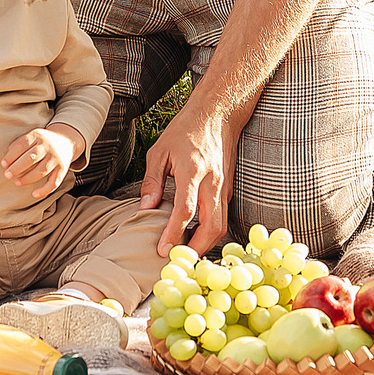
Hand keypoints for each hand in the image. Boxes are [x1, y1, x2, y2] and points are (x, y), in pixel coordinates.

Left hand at [3, 125, 78, 196]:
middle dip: (17, 167)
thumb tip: (6, 160)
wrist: (66, 141)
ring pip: (42, 170)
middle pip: (32, 158)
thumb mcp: (32, 137)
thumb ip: (19, 145)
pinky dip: (44, 190)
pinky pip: (54, 182)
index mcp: (37, 136)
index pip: (22, 145)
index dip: (11, 155)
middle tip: (7, 175)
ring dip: (28, 178)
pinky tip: (34, 194)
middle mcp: (47, 147)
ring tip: (17, 182)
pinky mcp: (62, 169)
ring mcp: (55, 158)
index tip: (3, 164)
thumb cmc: (42, 142)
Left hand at [140, 103, 238, 253]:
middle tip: (178, 260)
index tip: (162, 250)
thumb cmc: (185, 130)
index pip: (186, 210)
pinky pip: (223, 217)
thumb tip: (145, 208)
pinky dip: (210, 231)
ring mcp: (224, 187)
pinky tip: (196, 236)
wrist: (218, 114)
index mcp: (193, 170)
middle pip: (211, 226)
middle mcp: (212, 182)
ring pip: (221, 225)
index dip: (174, 233)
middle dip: (196, 249)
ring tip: (186, 253)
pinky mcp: (228, 189)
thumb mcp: (159, 151)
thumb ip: (152, 181)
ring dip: (205, 244)